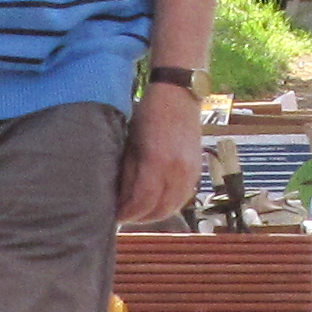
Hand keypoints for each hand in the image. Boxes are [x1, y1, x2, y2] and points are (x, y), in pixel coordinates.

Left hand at [118, 85, 204, 224]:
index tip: (114, 215)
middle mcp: (178, 170)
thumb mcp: (131, 144)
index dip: (126, 213)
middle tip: (125, 215)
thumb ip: (128, 174)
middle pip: (160, 210)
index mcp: (158, 163)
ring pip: (174, 207)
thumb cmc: (149, 114)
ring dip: (156, 213)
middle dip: (140, 217)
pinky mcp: (198, 168)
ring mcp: (191, 170)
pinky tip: (158, 199)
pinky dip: (171, 203)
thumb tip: (120, 199)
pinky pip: (184, 196)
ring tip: (140, 210)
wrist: (179, 94)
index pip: (142, 203)